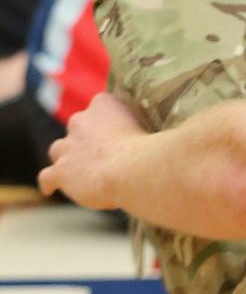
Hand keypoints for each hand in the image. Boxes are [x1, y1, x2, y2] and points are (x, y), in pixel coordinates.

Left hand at [38, 92, 145, 209]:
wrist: (134, 169)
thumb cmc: (150, 147)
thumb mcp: (150, 125)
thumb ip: (140, 125)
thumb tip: (147, 134)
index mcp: (104, 104)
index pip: (101, 105)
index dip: (109, 121)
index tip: (120, 131)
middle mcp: (81, 120)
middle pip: (78, 127)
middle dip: (87, 139)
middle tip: (106, 154)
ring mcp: (67, 146)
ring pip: (59, 149)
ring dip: (68, 157)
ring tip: (81, 170)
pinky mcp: (60, 171)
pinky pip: (47, 177)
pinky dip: (49, 183)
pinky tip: (51, 189)